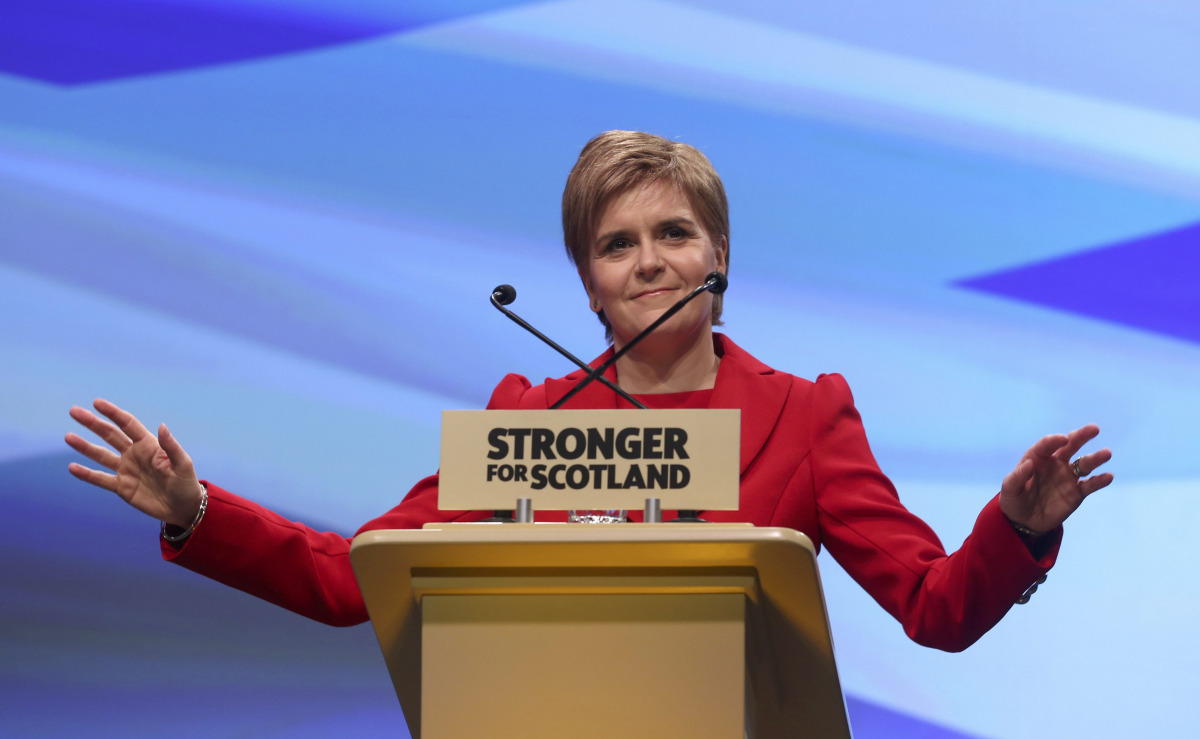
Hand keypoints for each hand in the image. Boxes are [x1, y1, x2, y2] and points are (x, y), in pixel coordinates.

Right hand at [65, 399, 203, 527]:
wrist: (183, 508)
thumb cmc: (186, 483)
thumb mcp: (182, 464)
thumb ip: (171, 446)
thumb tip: (161, 426)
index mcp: (149, 445)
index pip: (127, 424)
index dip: (113, 413)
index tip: (97, 403)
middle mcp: (134, 454)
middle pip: (110, 435)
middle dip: (92, 423)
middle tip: (74, 411)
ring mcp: (126, 470)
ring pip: (101, 455)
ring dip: (85, 446)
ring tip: (68, 436)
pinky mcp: (122, 487)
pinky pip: (100, 479)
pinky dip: (86, 474)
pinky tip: (72, 467)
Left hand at [999, 424, 1112, 533]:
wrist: (1024, 521)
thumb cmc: (1014, 500)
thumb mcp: (1009, 490)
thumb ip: (1017, 477)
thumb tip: (1030, 464)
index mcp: (1037, 458)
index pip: (1047, 445)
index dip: (1054, 440)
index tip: (1063, 438)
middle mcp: (1055, 463)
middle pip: (1070, 446)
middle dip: (1081, 436)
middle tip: (1094, 429)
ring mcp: (1067, 477)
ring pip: (1084, 464)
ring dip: (1095, 458)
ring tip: (1107, 453)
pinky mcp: (1077, 492)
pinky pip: (1090, 484)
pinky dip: (1100, 480)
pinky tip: (1108, 476)